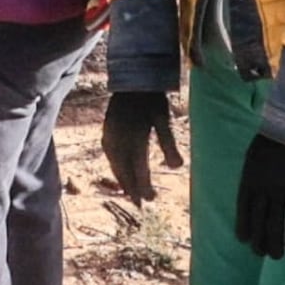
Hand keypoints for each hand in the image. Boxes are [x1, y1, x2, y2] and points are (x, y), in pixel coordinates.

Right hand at [101, 89, 176, 205]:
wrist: (132, 79)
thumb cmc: (151, 99)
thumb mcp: (164, 119)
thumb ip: (169, 143)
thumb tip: (177, 167)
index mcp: (133, 137)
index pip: (138, 168)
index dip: (144, 185)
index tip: (151, 199)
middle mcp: (118, 139)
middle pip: (124, 170)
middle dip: (132, 188)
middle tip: (140, 204)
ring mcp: (110, 135)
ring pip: (115, 164)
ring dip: (122, 180)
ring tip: (130, 193)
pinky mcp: (106, 132)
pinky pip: (109, 156)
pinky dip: (116, 168)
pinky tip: (120, 171)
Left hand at [235, 135, 284, 258]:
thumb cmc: (274, 136)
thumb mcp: (255, 153)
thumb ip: (255, 170)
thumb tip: (257, 182)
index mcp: (248, 177)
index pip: (243, 207)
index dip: (244, 225)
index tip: (243, 240)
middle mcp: (261, 188)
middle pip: (258, 219)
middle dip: (259, 239)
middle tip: (260, 254)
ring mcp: (278, 190)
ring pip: (275, 222)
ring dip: (274, 242)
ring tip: (276, 257)